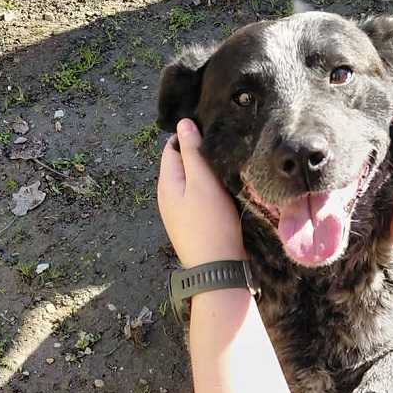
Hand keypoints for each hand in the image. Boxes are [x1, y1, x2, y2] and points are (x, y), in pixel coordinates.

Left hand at [157, 119, 245, 266]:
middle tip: (223, 148)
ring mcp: (179, 212)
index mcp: (166, 183)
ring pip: (191, 182)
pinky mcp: (192, 223)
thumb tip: (183, 123)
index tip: (213, 132)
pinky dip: (208, 190)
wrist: (217, 269)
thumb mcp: (202, 182)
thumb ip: (192, 152)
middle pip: (181, 164)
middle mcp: (168, 196)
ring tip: (226, 166)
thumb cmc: (211, 223)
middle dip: (198, 155)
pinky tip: (223, 190)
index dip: (190, 136)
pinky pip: (198, 197)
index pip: (172, 148)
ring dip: (205, 174)